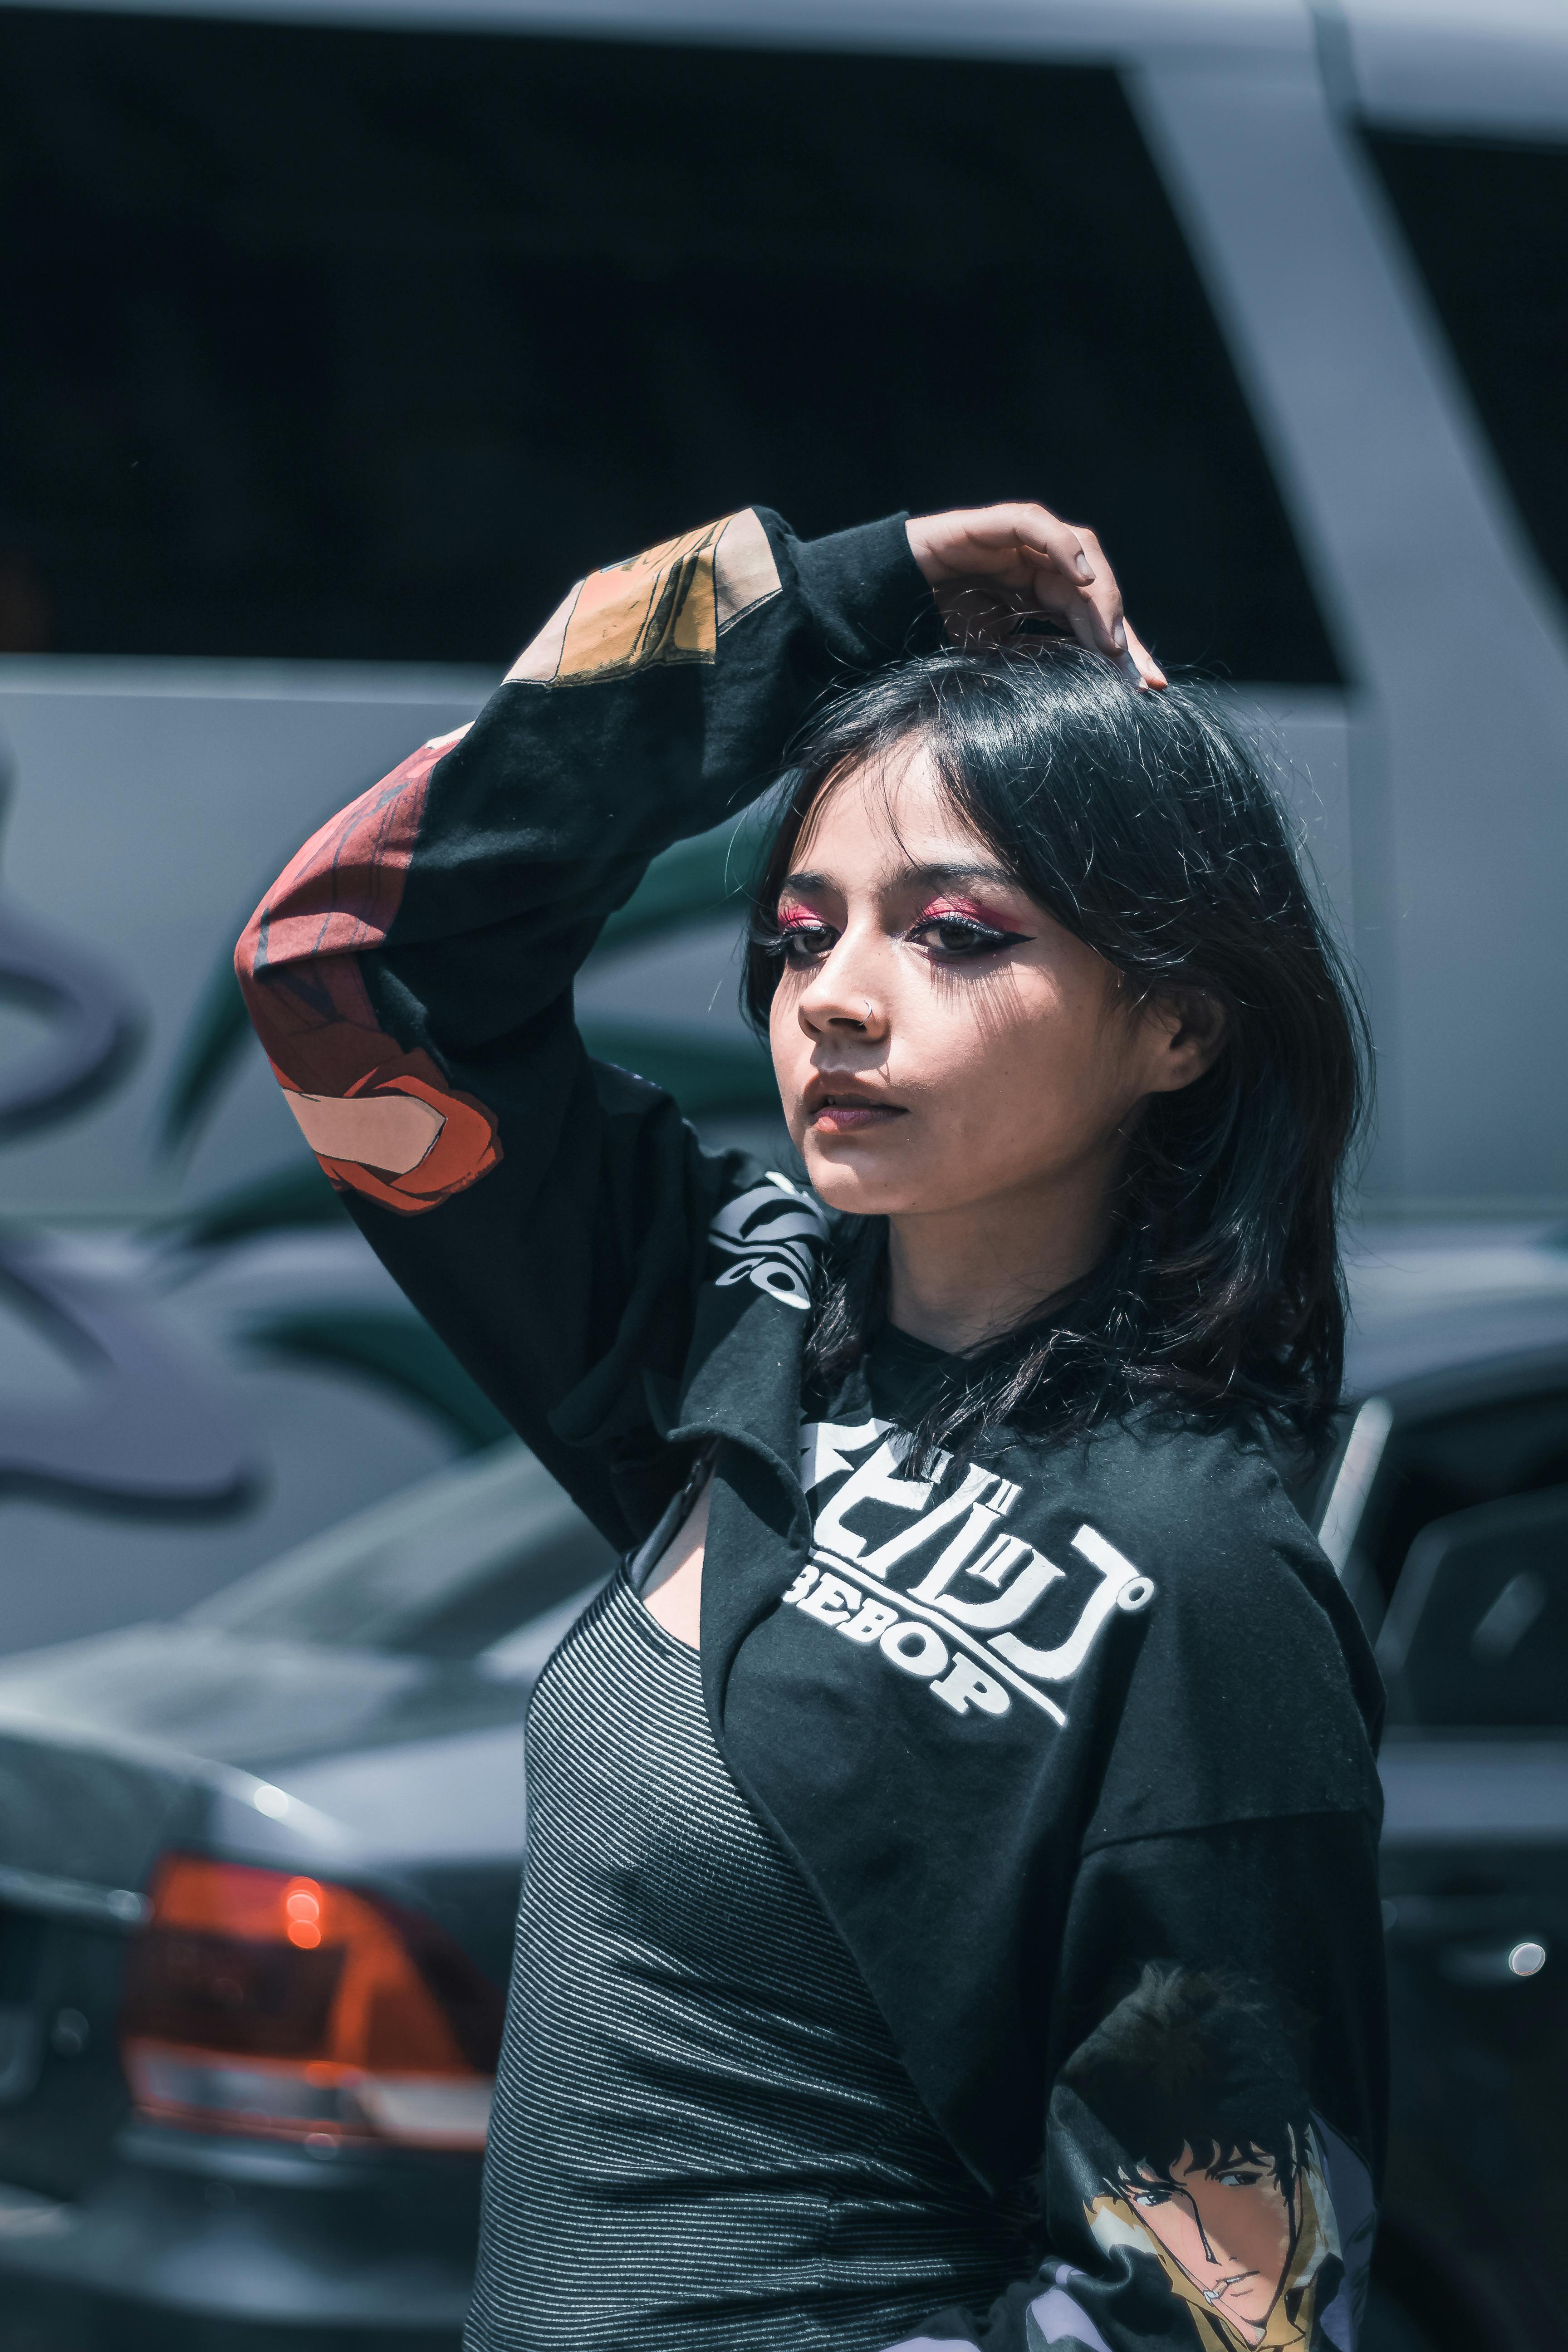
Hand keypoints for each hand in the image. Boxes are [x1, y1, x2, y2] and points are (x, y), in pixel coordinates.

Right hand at [906, 502, 1165, 688]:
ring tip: (1108, 639)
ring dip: (1101, 597)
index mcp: (1046, 592)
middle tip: (1136, 672)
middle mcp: (1045, 563)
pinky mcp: (1003, 522)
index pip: (1095, 619)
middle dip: (1120, 632)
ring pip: (1082, 555)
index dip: (1123, 651)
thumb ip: (1040, 654)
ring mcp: (1027, 540)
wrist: (894, 592)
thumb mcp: (996, 650)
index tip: (1146, 685)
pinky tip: (1083, 579)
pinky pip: (1042, 527)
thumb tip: (1088, 679)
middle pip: (1098, 591)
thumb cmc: (941, 617)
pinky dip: (1065, 549)